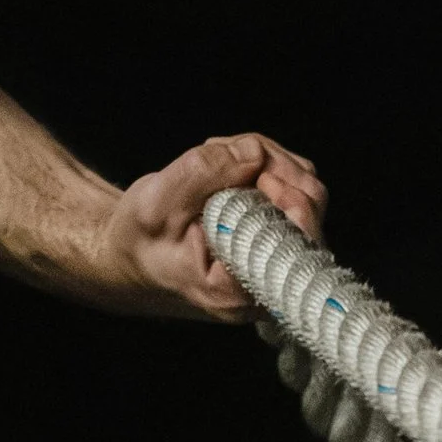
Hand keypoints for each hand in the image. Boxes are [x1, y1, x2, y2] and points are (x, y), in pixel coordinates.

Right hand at [97, 132, 326, 319]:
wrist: (131, 257)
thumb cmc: (139, 240)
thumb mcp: (156, 203)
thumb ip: (204, 174)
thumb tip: (256, 151)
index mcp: (238, 290)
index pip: (297, 242)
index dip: (288, 196)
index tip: (255, 173)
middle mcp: (268, 282)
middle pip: (309, 206)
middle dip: (271, 164)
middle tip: (224, 154)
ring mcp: (277, 259)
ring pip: (304, 190)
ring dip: (266, 162)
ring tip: (218, 163)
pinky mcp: (277, 238)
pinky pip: (292, 190)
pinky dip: (265, 168)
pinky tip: (229, 171)